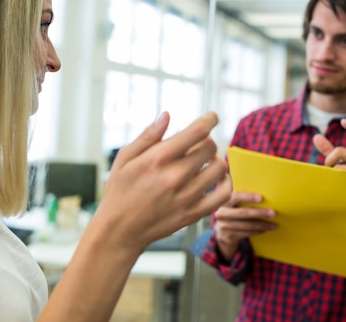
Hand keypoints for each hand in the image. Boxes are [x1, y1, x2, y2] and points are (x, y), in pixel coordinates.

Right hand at [95, 111, 231, 251]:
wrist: (119, 230)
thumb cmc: (120, 191)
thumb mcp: (125, 158)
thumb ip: (148, 136)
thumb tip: (168, 115)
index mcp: (158, 158)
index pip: (197, 131)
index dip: (209, 119)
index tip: (212, 117)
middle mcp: (174, 176)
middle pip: (210, 147)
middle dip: (206, 140)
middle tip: (198, 144)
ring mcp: (186, 196)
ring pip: (220, 168)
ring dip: (216, 159)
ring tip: (205, 161)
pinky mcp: (193, 213)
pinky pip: (223, 194)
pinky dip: (226, 183)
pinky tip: (217, 178)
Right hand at [214, 191, 275, 261]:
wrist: (222, 233)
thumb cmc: (233, 214)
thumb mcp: (232, 206)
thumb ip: (242, 200)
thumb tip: (265, 193)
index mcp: (224, 202)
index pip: (236, 197)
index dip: (248, 197)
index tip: (261, 198)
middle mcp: (221, 213)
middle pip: (243, 212)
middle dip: (260, 213)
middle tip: (273, 213)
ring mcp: (224, 226)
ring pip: (247, 225)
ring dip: (262, 225)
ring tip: (274, 225)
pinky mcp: (229, 236)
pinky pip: (247, 233)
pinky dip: (258, 231)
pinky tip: (265, 229)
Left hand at [312, 118, 345, 217]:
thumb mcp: (341, 163)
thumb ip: (329, 150)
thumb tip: (316, 136)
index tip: (343, 121)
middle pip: (339, 151)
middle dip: (329, 160)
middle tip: (328, 168)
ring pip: (338, 165)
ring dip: (332, 172)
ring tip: (337, 179)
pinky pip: (340, 176)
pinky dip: (335, 180)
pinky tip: (340, 185)